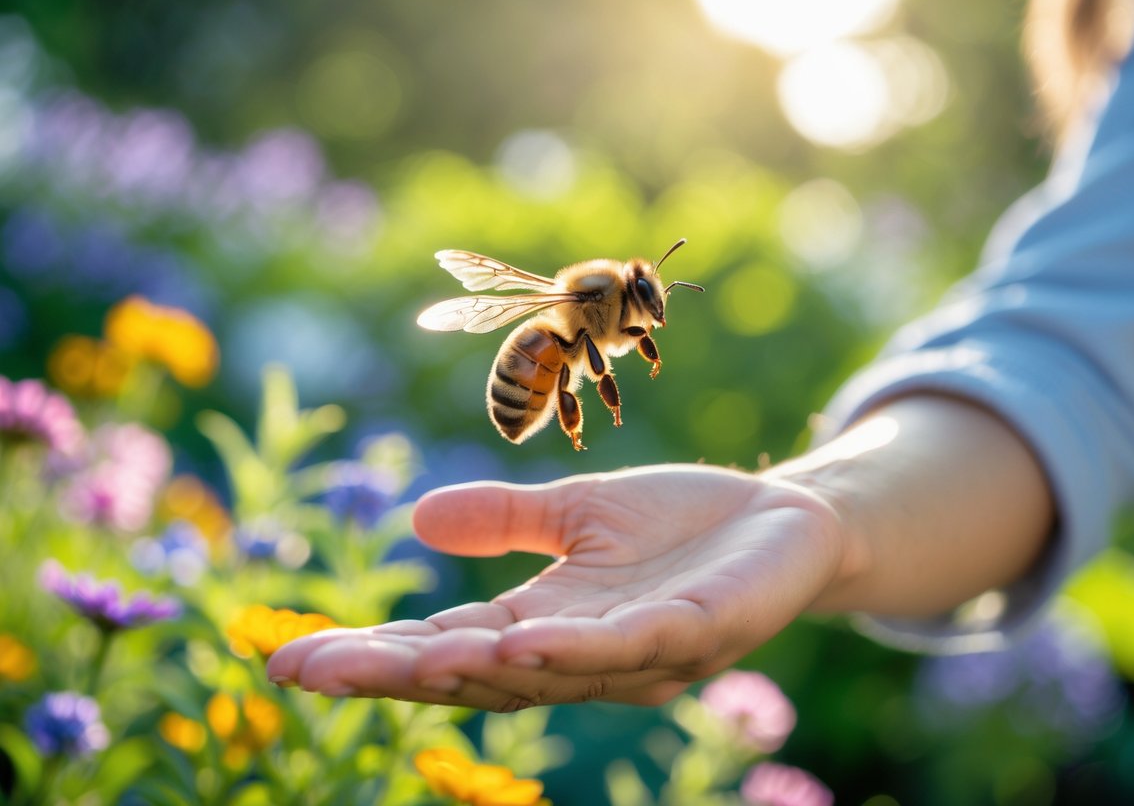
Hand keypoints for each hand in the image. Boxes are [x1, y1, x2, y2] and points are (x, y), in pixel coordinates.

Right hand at [265, 463, 844, 710]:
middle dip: (394, 675)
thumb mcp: (578, 514)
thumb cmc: (681, 526)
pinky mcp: (700, 631)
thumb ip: (506, 521)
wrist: (786, 523)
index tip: (291, 655)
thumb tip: (416, 520)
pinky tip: (523, 645)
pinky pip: (631, 647)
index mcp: (548, 623)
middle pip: (477, 676)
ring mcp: (642, 652)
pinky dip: (577, 652)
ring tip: (405, 666)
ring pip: (545, 675)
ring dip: (474, 674)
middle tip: (310, 671)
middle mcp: (585, 654)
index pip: (446, 647)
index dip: (373, 654)